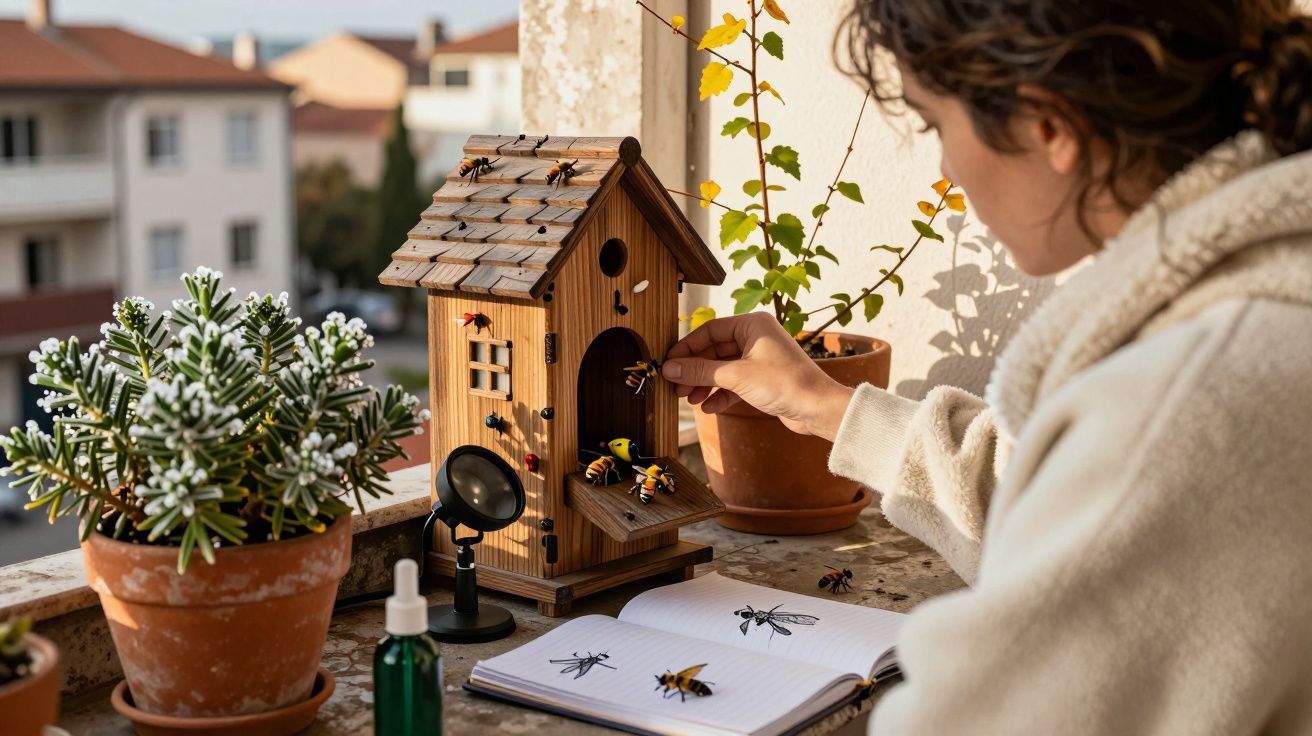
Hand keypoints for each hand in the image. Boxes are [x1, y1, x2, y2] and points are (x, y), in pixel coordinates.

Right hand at [661, 312, 853, 440]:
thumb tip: (670, 368)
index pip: (709, 331)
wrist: (818, 409)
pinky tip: (708, 407)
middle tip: (675, 385)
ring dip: (704, 383)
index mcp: (752, 325)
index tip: (669, 363)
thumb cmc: (785, 384)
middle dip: (694, 370)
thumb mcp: (736, 375)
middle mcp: (756, 337)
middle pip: (714, 350)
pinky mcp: (763, 378)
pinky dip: (720, 393)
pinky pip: (734, 382)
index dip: (687, 348)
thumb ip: (700, 370)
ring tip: (689, 399)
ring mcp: (760, 358)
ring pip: (722, 368)